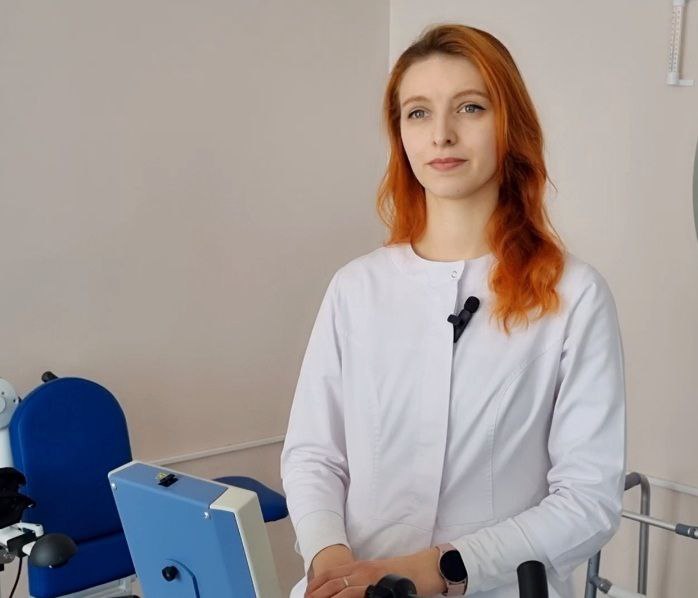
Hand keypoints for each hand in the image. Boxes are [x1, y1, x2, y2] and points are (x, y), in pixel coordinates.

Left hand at [304, 548, 445, 596]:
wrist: (422, 568)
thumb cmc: (401, 573)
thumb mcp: (375, 574)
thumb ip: (360, 580)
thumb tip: (346, 590)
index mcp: (358, 566)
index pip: (329, 574)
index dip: (315, 585)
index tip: (307, 594)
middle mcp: (360, 570)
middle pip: (330, 582)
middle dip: (315, 594)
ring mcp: (368, 578)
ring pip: (339, 589)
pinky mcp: (377, 585)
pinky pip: (354, 594)